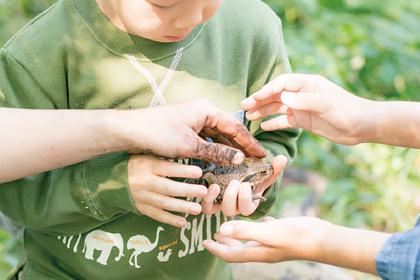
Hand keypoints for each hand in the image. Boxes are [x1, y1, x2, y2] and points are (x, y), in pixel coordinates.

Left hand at [117, 98, 266, 164]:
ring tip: (240, 163)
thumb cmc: (159, 134)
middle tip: (254, 161)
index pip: (235, 127)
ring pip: (216, 136)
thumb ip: (217, 153)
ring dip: (227, 149)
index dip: (249, 143)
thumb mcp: (190, 146)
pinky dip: (213, 150)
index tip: (261, 155)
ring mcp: (193, 119)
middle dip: (240, 146)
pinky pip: (205, 139)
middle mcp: (202, 111)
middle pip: (227, 130)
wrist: (130, 130)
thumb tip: (239, 159)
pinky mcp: (184, 128)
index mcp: (206, 110)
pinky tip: (219, 161)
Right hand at [128, 154, 207, 226]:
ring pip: (164, 203)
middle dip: (187, 190)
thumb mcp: (148, 155)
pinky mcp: (141, 207)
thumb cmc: (137, 163)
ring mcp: (142, 196)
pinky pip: (157, 215)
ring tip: (198, 209)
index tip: (199, 171)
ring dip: (182, 207)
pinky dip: (170, 219)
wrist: (112, 178)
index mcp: (147, 166)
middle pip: (168, 188)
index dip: (184, 170)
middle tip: (203, 191)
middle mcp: (144, 182)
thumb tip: (189, 153)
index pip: (168, 168)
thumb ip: (165, 157)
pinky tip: (183, 222)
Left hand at [200, 155, 286, 216]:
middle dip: (231, 198)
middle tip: (234, 182)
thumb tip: (282, 158)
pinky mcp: (210, 200)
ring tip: (216, 186)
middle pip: (230, 211)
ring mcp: (220, 205)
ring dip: (213, 199)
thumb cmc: (254, 176)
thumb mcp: (264, 173)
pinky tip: (209, 185)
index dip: (245, 199)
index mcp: (249, 204)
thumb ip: (273, 168)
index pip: (247, 209)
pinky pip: (206, 205)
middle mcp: (234, 208)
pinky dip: (206, 198)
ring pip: (213, 210)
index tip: (245, 184)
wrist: (241, 174)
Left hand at [203, 216, 390, 275]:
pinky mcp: (283, 234)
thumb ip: (245, 231)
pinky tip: (261, 218)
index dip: (216, 249)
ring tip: (232, 225)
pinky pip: (267, 231)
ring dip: (239, 234)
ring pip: (251, 240)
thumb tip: (221, 230)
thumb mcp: (268, 232)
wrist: (323, 239)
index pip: (231, 254)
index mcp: (257, 252)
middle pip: (239, 249)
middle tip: (214, 234)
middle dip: (225, 243)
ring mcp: (274, 243)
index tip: (204, 241)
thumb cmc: (296, 236)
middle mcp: (264, 249)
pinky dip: (259, 226)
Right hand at [241, 74, 371, 145]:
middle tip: (243, 107)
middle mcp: (302, 94)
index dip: (267, 90)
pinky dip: (274, 123)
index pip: (282, 84)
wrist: (364, 126)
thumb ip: (303, 101)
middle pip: (276, 95)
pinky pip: (285, 121)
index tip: (253, 98)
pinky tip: (263, 126)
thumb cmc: (348, 110)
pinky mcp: (305, 120)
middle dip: (260, 100)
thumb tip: (281, 98)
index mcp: (308, 84)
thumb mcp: (326, 104)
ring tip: (248, 117)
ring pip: (278, 108)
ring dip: (263, 111)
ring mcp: (302, 108)